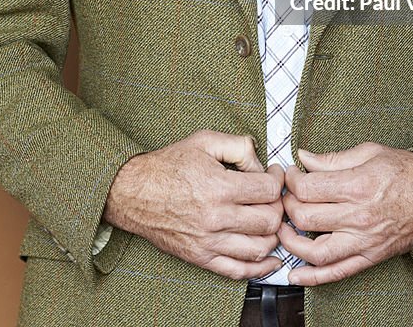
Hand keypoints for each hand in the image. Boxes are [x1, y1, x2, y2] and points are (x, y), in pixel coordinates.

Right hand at [103, 130, 284, 279]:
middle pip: (269, 220)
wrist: (134, 192)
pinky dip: (260, 268)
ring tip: (268, 219)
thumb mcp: (204, 141)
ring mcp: (209, 242)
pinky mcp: (201, 258)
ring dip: (272, 234)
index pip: (268, 190)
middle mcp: (216, 218)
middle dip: (278, 206)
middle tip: (272, 197)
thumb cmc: (168, 165)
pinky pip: (238, 271)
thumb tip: (261, 163)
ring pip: (259, 248)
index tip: (275, 175)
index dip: (278, 180)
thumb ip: (238, 145)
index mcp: (218, 186)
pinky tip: (270, 258)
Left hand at [280, 143, 412, 285]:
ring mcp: (364, 241)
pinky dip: (313, 278)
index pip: (308, 188)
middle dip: (288, 206)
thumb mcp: (369, 152)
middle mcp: (359, 217)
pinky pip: (337, 273)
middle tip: (287, 197)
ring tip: (283, 229)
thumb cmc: (407, 171)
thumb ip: (333, 158)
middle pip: (306, 218)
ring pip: (316, 252)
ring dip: (291, 243)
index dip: (291, 180)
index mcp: (357, 185)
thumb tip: (304, 158)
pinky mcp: (370, 257)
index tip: (290, 174)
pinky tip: (295, 274)